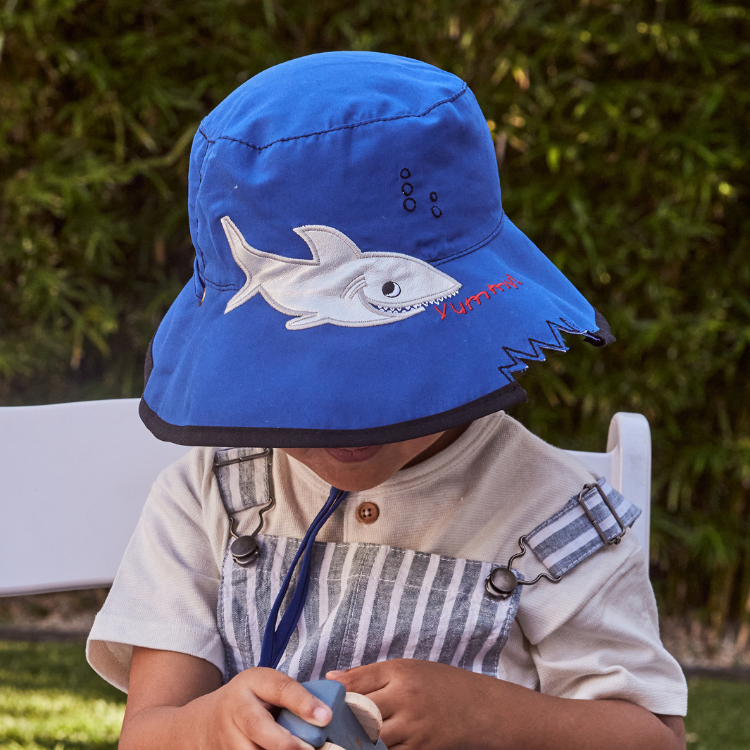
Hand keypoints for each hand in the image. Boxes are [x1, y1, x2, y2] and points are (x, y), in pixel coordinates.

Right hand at [194, 667, 332, 749]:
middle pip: (260, 728)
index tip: (326, 718)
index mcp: (253, 682)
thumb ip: (292, 697)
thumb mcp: (266, 688)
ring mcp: (225, 736)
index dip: (303, 703)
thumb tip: (329, 714)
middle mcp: (237, 707)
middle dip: (286, 744)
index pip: (280, 689)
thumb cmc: (250, 701)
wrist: (203, 722)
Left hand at [327, 659, 496, 749]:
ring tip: (331, 744)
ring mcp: (413, 728)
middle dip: (335, 723)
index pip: (354, 683)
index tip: (312, 703)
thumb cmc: (442, 684)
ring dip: (350, 743)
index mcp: (399, 672)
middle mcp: (405, 698)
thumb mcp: (408, 668)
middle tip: (314, 730)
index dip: (330, 695)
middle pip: (357, 713)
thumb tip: (331, 678)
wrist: (482, 709)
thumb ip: (369, 674)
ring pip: (370, 740)